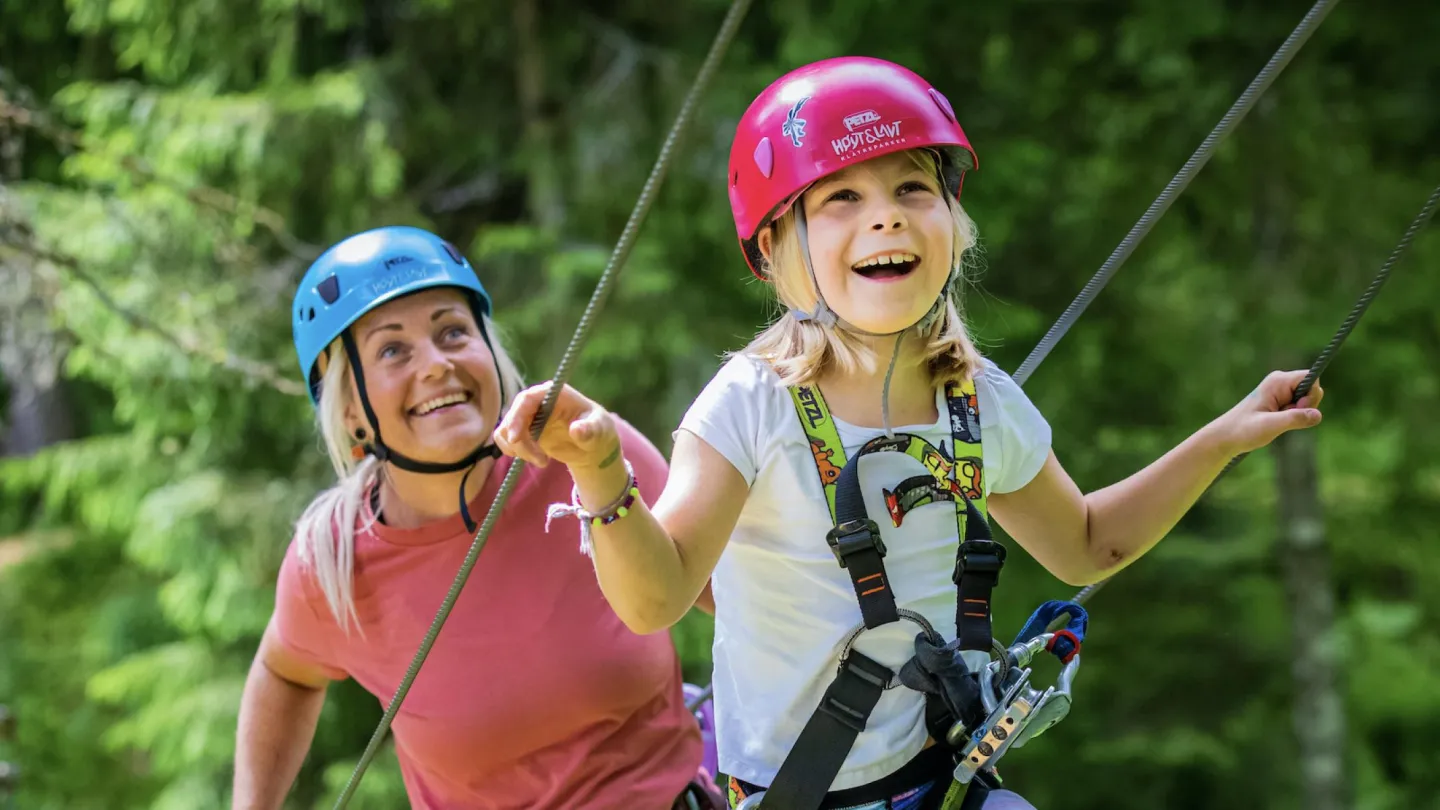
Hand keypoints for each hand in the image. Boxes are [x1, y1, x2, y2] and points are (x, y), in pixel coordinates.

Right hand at [495, 381, 621, 470]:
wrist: (592, 445)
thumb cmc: (598, 431)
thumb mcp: (598, 430)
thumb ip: (589, 430)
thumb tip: (576, 429)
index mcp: (554, 393)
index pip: (527, 398)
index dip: (516, 416)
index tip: (515, 438)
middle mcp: (537, 401)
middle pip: (512, 416)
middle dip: (519, 441)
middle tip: (541, 461)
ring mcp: (528, 415)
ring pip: (506, 430)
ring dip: (518, 449)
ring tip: (543, 461)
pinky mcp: (523, 430)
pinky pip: (506, 439)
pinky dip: (515, 451)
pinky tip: (536, 458)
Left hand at [1210, 369, 1324, 456]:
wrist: (1226, 436)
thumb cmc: (1243, 430)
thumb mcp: (1270, 426)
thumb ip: (1294, 419)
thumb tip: (1318, 414)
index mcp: (1278, 381)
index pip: (1311, 378)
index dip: (1311, 395)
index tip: (1296, 408)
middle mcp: (1280, 382)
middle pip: (1312, 389)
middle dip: (1305, 407)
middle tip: (1282, 418)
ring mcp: (1281, 391)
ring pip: (1306, 401)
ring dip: (1298, 414)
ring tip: (1276, 421)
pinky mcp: (1281, 401)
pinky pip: (1299, 408)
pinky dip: (1293, 418)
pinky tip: (1276, 422)